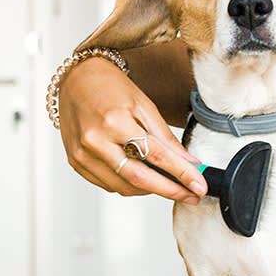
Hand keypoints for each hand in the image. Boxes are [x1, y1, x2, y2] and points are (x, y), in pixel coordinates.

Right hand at [59, 57, 206, 201]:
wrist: (78, 80)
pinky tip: (143, 177)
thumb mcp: (145, 107)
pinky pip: (109, 185)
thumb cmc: (111, 88)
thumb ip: (167, 138)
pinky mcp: (76, 163)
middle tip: (191, 195)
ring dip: (151, 190)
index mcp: (115, 122)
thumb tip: (189, 163)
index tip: (199, 186)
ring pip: (124, 187)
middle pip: (139, 178)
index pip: (156, 156)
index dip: (181, 174)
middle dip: (170, 191)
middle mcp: (95, 141)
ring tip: (169, 183)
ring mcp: (82, 155)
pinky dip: (130, 185)